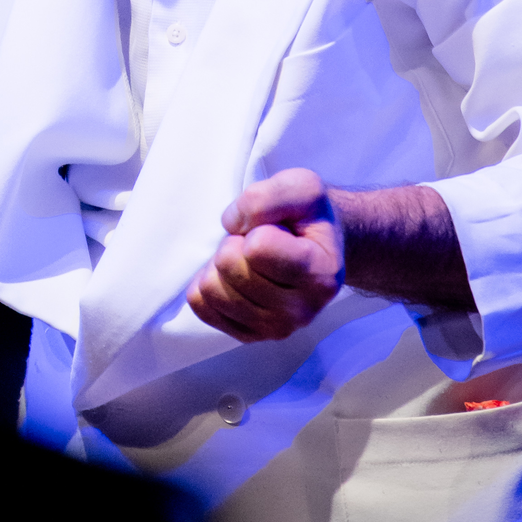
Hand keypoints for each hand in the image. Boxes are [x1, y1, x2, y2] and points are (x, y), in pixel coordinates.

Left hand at [187, 168, 344, 343]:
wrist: (315, 245)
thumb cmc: (307, 217)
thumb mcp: (301, 186)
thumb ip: (268, 196)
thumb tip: (233, 224)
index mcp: (322, 275)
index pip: (257, 248)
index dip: (256, 226)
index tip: (275, 228)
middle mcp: (302, 311)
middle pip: (229, 266)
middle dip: (235, 243)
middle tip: (256, 241)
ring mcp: (275, 329)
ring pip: (210, 289)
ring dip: (219, 263)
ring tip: (247, 259)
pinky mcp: (248, 335)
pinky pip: (200, 305)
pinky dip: (207, 281)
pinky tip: (232, 276)